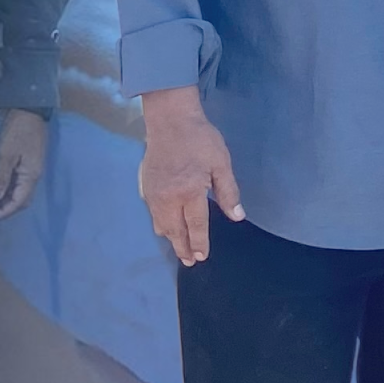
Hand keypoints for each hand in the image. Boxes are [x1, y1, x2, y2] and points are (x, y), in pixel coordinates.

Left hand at [0, 109, 48, 219]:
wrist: (30, 110)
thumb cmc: (18, 131)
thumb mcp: (6, 154)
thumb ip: (0, 178)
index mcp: (30, 176)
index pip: (18, 202)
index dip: (4, 212)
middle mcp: (34, 176)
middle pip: (22, 200)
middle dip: (6, 209)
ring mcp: (32, 169)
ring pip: (21, 192)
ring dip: (6, 200)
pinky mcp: (29, 162)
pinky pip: (19, 183)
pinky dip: (8, 190)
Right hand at [138, 86, 243, 265]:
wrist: (170, 120)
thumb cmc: (200, 139)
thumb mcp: (221, 163)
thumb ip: (228, 192)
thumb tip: (237, 216)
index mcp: (190, 192)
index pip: (196, 226)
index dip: (200, 243)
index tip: (202, 257)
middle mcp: (169, 198)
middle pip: (175, 231)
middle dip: (183, 248)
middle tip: (189, 262)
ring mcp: (154, 194)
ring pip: (161, 225)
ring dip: (171, 239)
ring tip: (179, 248)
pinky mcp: (145, 187)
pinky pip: (152, 214)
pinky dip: (160, 225)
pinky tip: (166, 227)